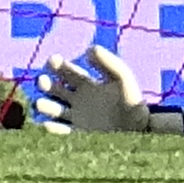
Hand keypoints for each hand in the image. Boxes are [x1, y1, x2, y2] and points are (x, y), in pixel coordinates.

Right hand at [39, 46, 183, 132]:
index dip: (57, 64)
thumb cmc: (132, 102)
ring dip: (44, 105)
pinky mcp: (77, 134)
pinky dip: (51, 128)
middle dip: (45, 83)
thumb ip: (109, 63)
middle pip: (54, 88)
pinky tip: (49, 124)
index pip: (67, 71)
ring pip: (52, 108)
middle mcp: (79, 99)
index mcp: (88, 83)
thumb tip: (90, 48)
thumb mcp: (122, 79)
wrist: (141, 130)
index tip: (53, 60)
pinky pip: (59, 131)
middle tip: (43, 80)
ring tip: (43, 103)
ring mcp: (76, 116)